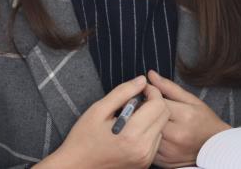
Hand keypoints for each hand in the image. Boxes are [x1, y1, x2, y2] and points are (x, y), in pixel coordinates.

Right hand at [40, 75, 170, 168]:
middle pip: (164, 115)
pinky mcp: (144, 163)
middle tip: (136, 99)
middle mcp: (143, 149)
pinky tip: (132, 128)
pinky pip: (155, 140)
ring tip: (131, 116)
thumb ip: (122, 92)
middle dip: (154, 102)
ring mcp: (145, 158)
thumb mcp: (98, 109)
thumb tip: (141, 80)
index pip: (158, 105)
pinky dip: (148, 130)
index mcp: (131, 135)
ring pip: (161, 127)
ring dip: (152, 117)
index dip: (152, 91)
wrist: (76, 166)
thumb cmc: (83, 138)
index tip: (141, 88)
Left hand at [148, 70, 230, 167]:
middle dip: (143, 109)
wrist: (216, 147)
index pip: (156, 102)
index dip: (148, 94)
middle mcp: (177, 135)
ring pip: (145, 134)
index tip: (146, 90)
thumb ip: (169, 87)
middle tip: (144, 104)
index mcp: (184, 116)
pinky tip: (151, 133)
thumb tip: (150, 75)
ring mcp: (170, 151)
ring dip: (142, 125)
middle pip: (148, 118)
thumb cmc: (205, 121)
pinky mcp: (165, 162)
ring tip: (147, 118)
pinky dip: (146, 139)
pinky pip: (148, 147)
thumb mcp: (191, 100)